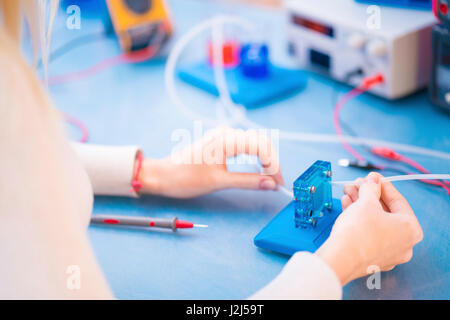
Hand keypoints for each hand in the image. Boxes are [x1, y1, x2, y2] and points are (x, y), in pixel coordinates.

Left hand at [138, 127, 283, 197]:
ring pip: (255, 143)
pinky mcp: (221, 141)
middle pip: (261, 142)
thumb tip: (271, 184)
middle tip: (276, 182)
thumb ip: (248, 182)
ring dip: (265, 159)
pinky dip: (255, 157)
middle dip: (272, 162)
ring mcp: (224, 135)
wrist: (163, 175)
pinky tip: (258, 168)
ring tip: (269, 178)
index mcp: (227, 139)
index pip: (261, 147)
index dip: (274, 165)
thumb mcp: (219, 182)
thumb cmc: (186, 178)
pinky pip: (245, 145)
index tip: (279, 182)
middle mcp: (227, 133)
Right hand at [315, 172, 422, 284]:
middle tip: (359, 184)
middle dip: (370, 195)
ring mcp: (389, 254)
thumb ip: (371, 188)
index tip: (374, 178)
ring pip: (376, 223)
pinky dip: (360, 220)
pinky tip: (348, 207)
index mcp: (411, 230)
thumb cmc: (358, 232)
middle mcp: (404, 244)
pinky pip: (369, 234)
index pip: (398, 201)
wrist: (340, 258)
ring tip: (349, 193)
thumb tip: (373, 182)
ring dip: (362, 206)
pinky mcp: (373, 259)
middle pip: (386, 212)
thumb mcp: (366, 202)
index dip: (383, 185)